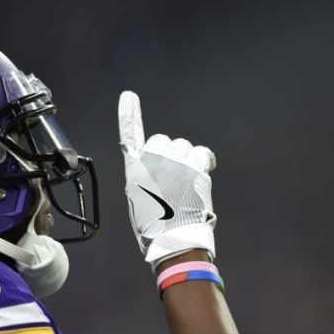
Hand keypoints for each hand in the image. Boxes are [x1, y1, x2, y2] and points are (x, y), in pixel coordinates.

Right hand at [118, 90, 216, 271]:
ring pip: (184, 148)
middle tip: (174, 178)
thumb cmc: (155, 226)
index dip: (128, 114)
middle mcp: (153, 159)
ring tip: (187, 185)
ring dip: (187, 160)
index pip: (130, 134)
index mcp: (135, 168)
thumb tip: (157, 174)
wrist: (174, 237)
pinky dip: (204, 161)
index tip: (128, 96)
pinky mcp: (195, 166)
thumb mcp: (138, 200)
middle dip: (170, 154)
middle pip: (164, 141)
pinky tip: (204, 171)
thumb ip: (144, 179)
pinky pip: (202, 153)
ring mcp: (175, 161)